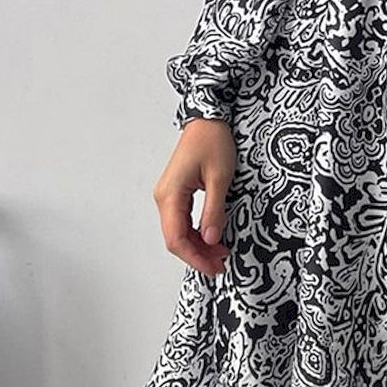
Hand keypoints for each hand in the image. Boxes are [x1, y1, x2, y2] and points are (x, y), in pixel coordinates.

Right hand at [152, 118, 235, 276]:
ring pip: (179, 231)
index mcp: (170, 195)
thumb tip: (212, 239)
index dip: (195, 258)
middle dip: (198, 255)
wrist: (207, 119)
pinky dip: (196, 232)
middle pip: (175, 238)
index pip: (176, 238)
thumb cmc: (213, 141)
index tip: (214, 268)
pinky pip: (182, 220)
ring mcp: (168, 196)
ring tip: (221, 253)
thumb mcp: (220, 177)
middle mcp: (164, 198)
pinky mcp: (176, 193)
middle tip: (221, 264)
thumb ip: (214, 210)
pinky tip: (212, 237)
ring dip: (198, 245)